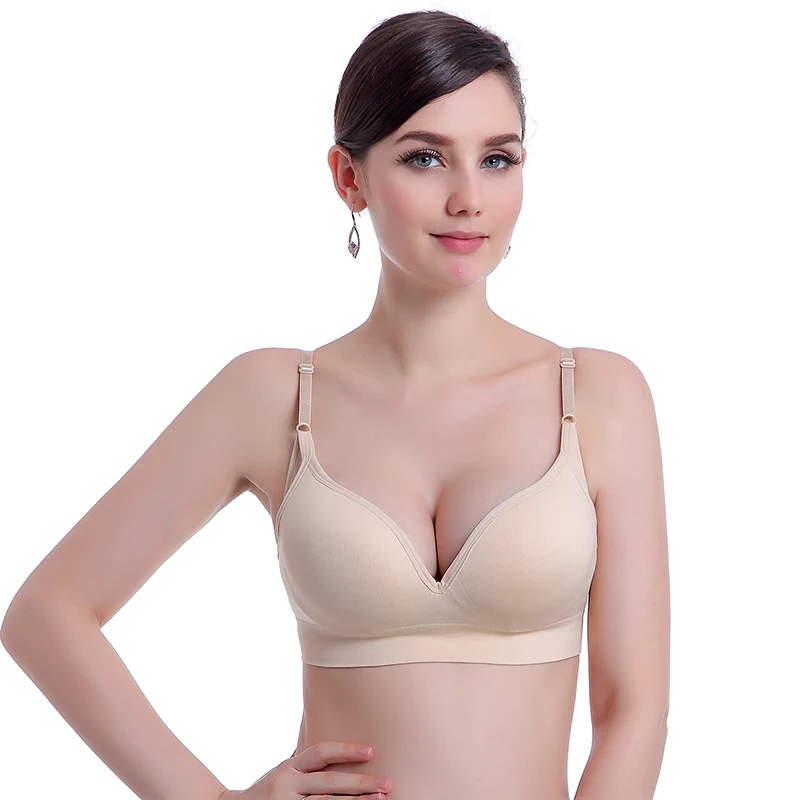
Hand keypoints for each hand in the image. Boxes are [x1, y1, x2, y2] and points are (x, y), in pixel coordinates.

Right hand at [234, 740, 391, 798]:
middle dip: (361, 782)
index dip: (346, 749)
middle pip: (329, 781)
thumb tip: (330, 742)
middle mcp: (287, 784)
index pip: (320, 752)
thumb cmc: (266, 792)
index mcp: (289, 767)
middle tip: (388, 783)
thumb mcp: (282, 772)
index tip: (371, 750)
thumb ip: (304, 763)